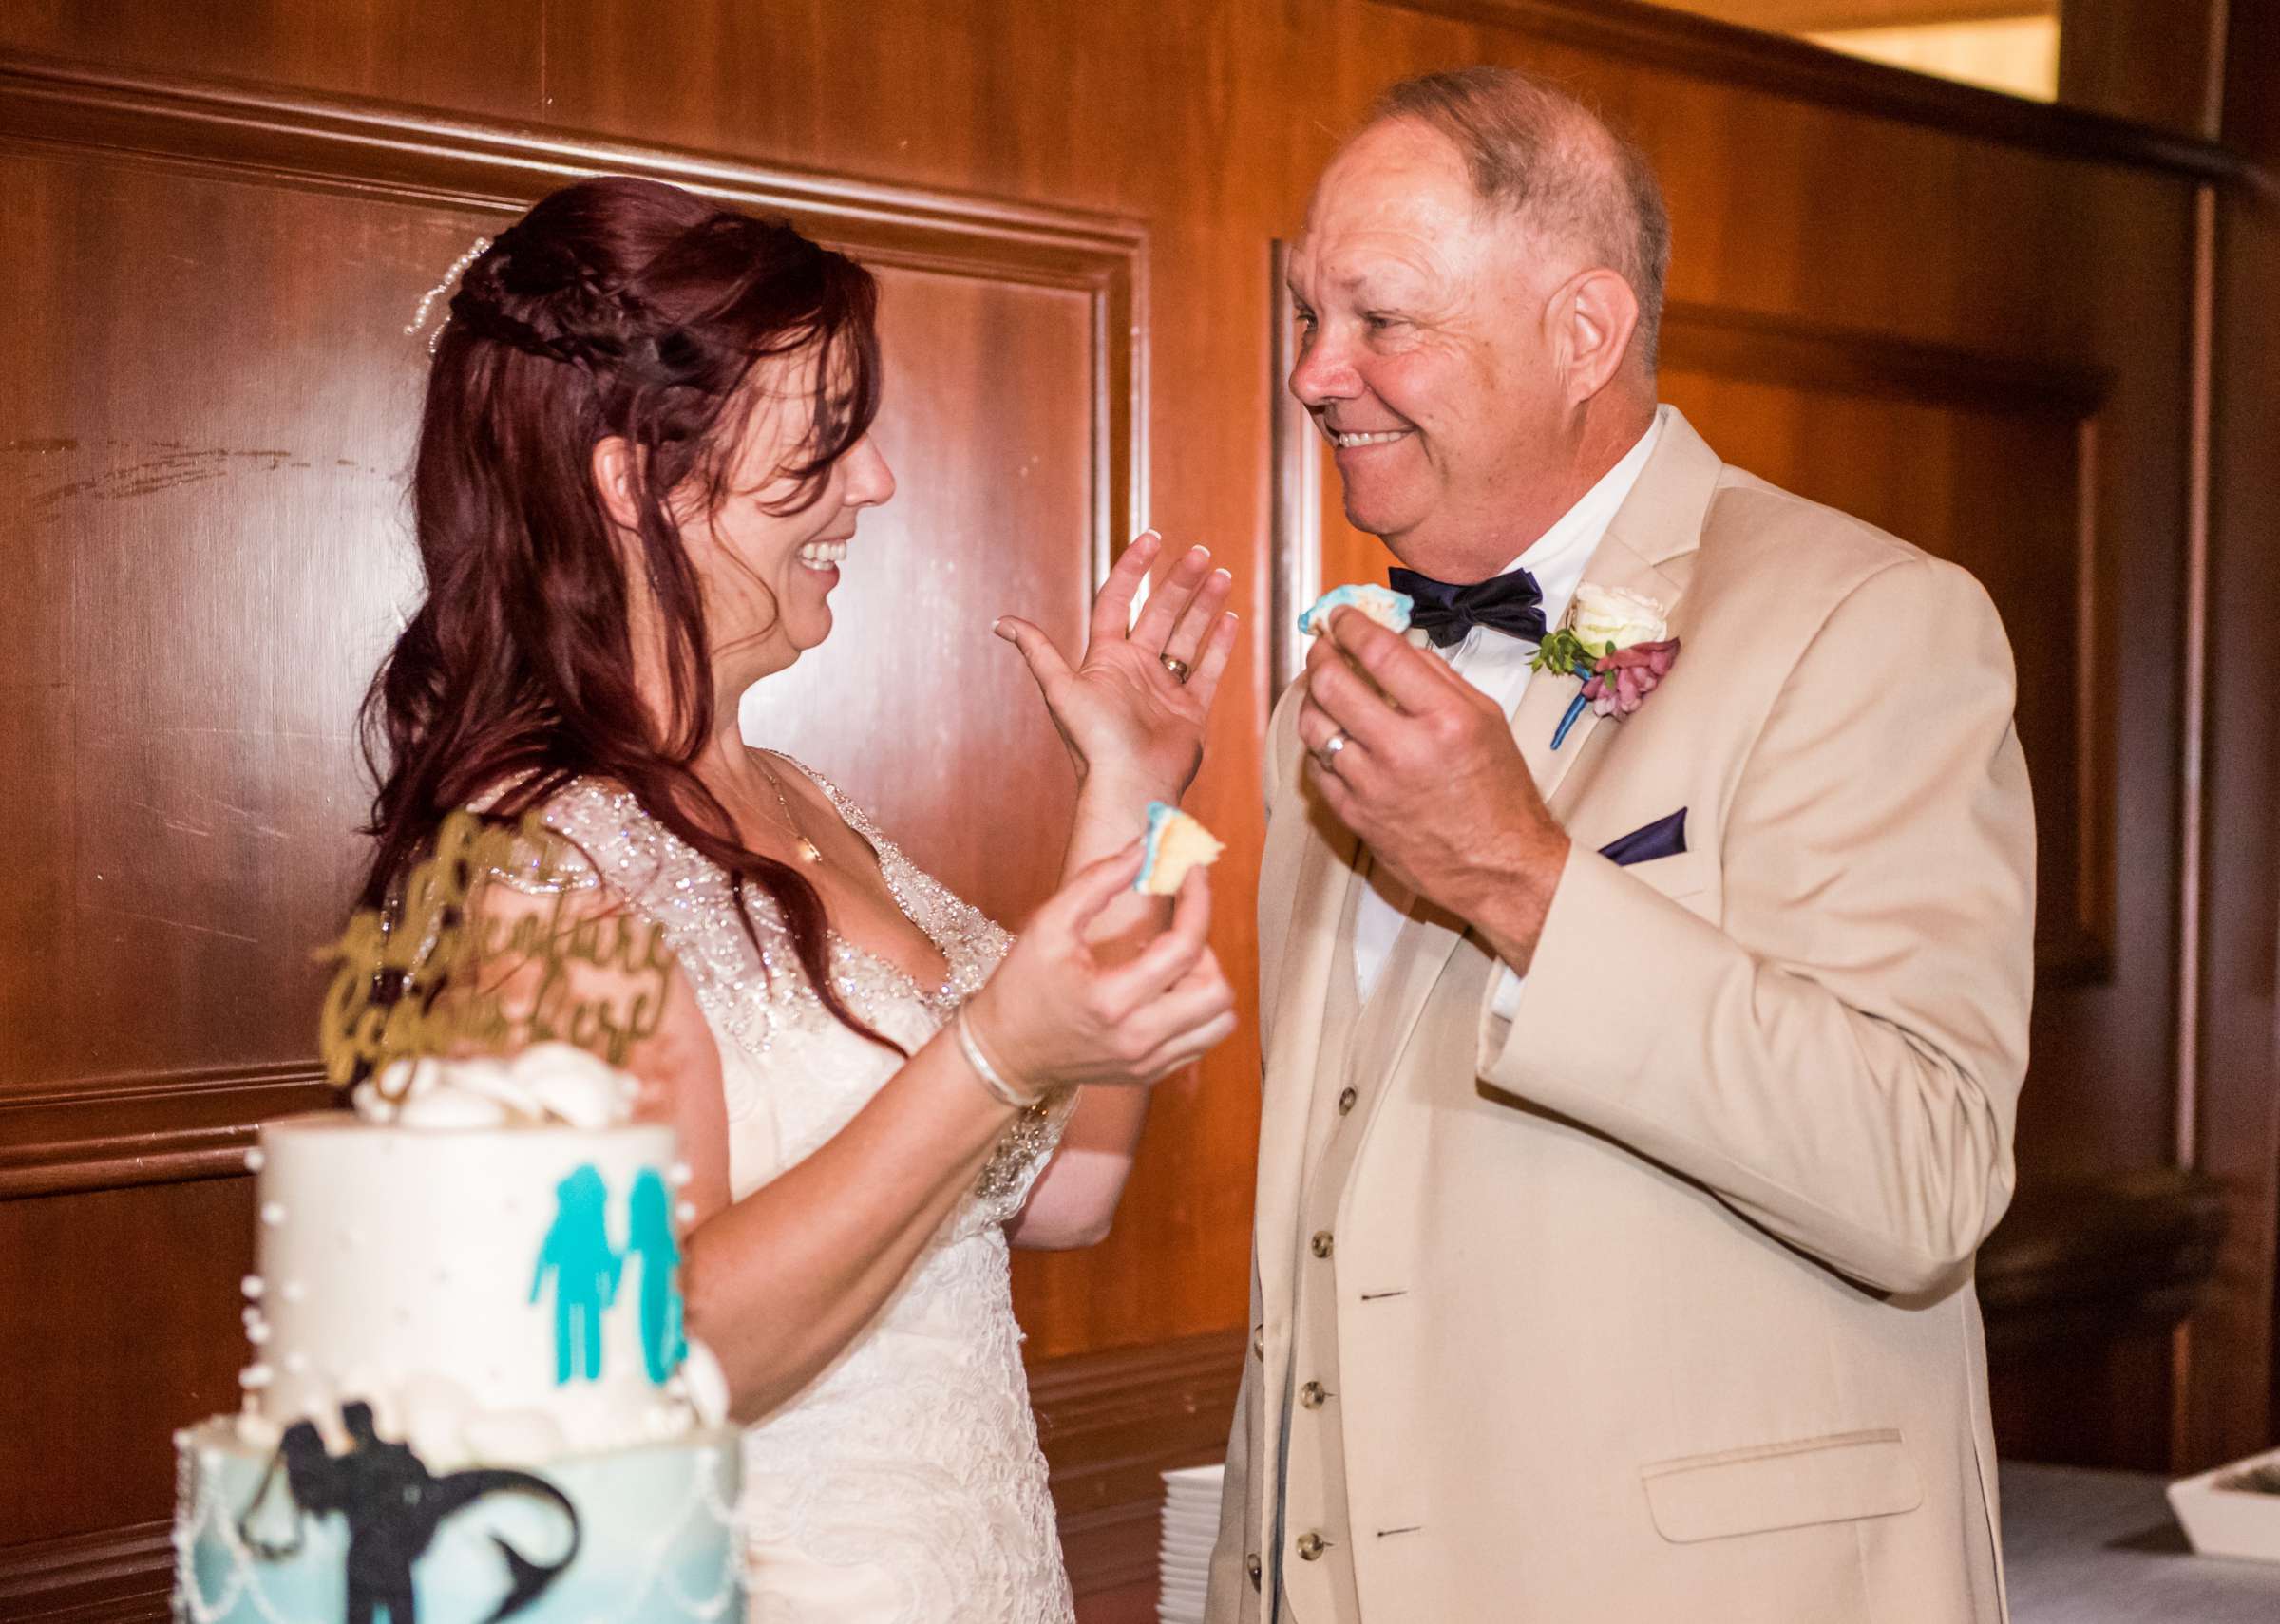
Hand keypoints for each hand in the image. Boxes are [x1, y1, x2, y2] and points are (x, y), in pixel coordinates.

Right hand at [965, 841, 1236, 1091]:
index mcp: (1112, 1000)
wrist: (1004, 1053)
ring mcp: (1148, 1062)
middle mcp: (1138, 1038)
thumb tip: (1146, 849)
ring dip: (1206, 983)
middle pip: (1217, 991)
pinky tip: (1162, 991)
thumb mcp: (1049, 924)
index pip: (1186, 948)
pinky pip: (1202, 1039)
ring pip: (1220, 1021)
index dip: (1199, 901)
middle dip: (1205, 950)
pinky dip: (1197, 1009)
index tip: (1193, 873)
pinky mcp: (1151, 1073)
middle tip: (1174, 934)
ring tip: (1169, 967)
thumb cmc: (1021, 986)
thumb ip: (1098, 881)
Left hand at [995, 530, 1238, 798]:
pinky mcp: (1190, 710)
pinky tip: (1231, 618)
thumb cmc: (1093, 742)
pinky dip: (1220, 645)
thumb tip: (1001, 622)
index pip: (1118, 601)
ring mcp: (1164, 689)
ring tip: (1222, 575)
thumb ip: (1039, 651)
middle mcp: (1135, 670)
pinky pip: (1208, 670)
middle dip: (1180, 582)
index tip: (1152, 539)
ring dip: (1204, 605)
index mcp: (1105, 660)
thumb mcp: (1060, 689)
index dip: (1133, 568)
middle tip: (1202, 554)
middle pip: (1160, 613)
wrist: (1130, 786)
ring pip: (1188, 635)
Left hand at [1297, 608, 1570, 970]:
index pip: (1379, 652)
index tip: (1340, 616)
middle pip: (1333, 684)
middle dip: (1320, 655)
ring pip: (1313, 725)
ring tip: (1321, 687)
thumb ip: (1438, 677)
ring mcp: (1372, 786)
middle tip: (1322, 646)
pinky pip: (1315, 768)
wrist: (1499, 865)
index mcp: (1444, 719)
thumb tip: (1394, 643)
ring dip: (1311, 697)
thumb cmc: (1498, 792)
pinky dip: (1317, 743)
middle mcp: (1403, 750)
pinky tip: (1329, 733)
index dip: (1350, 625)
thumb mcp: (1487, 719)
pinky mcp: (1354, 816)